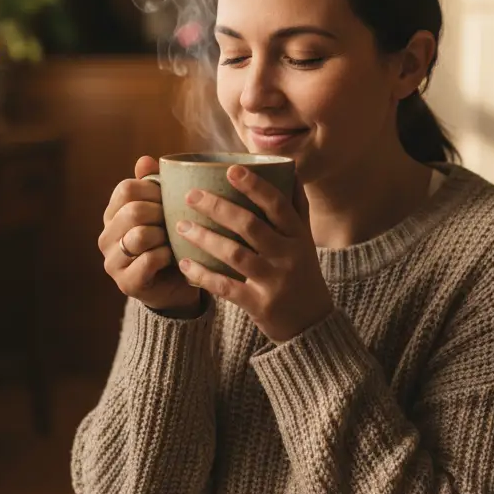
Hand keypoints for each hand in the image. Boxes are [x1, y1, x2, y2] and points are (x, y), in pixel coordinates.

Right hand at [98, 155, 203, 317]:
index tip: (171, 200)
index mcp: (113, 214)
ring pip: (139, 235)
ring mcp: (112, 261)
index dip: (154, 190)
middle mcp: (106, 236)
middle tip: (176, 222)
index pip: (126, 189)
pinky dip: (167, 256)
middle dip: (161, 214)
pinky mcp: (126, 282)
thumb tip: (145, 160)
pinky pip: (149, 260)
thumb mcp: (165, 210)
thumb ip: (154, 185)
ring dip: (164, 236)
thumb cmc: (171, 241)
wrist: (176, 285)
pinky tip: (174, 258)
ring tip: (174, 241)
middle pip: (133, 210)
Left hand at [173, 165, 333, 342]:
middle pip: (251, 226)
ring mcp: (274, 281)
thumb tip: (289, 168)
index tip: (231, 169)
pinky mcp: (260, 305)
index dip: (255, 186)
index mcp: (298, 236)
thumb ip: (296, 207)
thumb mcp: (306, 241)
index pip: (277, 205)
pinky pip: (227, 287)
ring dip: (206, 238)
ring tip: (181, 226)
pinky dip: (203, 275)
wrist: (312, 325)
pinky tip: (184, 263)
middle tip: (191, 194)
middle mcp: (288, 256)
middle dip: (218, 207)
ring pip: (235, 255)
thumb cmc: (303, 273)